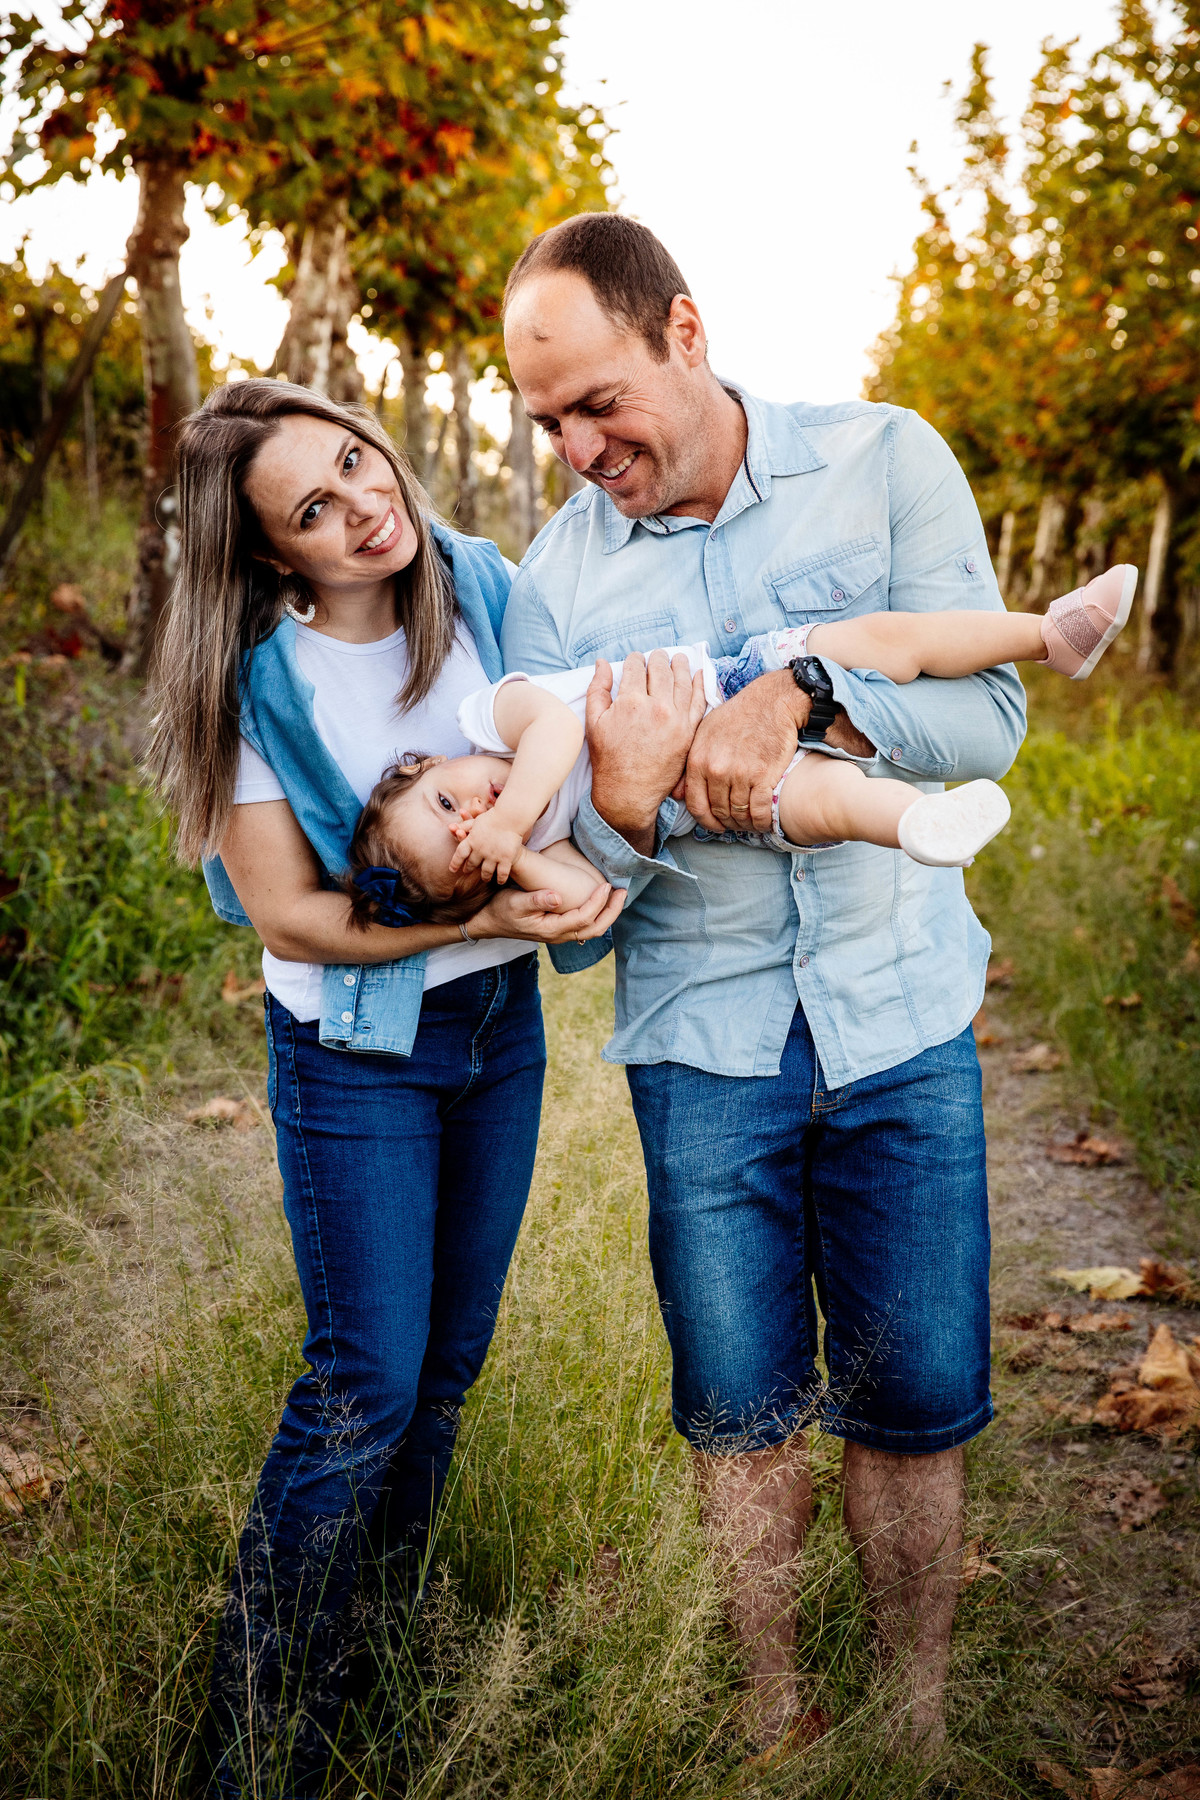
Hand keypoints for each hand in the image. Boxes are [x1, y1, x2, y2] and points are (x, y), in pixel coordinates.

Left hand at [449, 809, 525, 884]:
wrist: (510, 817)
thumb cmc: (493, 817)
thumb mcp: (477, 821)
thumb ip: (465, 826)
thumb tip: (455, 828)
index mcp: (472, 840)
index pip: (460, 854)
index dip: (455, 863)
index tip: (453, 869)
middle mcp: (480, 850)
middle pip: (472, 864)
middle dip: (469, 869)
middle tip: (467, 872)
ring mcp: (493, 856)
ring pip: (486, 872)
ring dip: (484, 877)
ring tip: (485, 879)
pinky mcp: (506, 859)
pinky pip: (502, 874)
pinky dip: (500, 879)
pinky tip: (499, 881)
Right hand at [470, 879, 624, 945]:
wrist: (489, 922)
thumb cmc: (500, 910)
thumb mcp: (514, 902)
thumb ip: (536, 900)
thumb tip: (557, 896)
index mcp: (551, 929)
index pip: (584, 918)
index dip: (598, 902)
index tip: (607, 885)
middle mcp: (559, 935)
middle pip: (596, 928)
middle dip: (612, 911)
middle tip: (622, 892)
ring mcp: (559, 934)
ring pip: (593, 929)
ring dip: (608, 913)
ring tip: (617, 896)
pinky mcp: (559, 929)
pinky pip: (585, 925)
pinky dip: (598, 914)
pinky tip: (602, 901)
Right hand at [585, 651, 707, 854]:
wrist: (629, 793)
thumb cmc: (608, 760)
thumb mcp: (593, 722)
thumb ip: (597, 689)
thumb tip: (602, 663)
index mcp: (630, 702)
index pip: (635, 667)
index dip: (634, 660)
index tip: (635, 660)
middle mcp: (656, 707)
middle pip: (660, 670)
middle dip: (657, 659)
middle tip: (658, 655)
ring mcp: (676, 719)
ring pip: (682, 681)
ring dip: (680, 665)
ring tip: (679, 658)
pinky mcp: (689, 731)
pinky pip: (699, 701)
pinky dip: (700, 684)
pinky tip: (698, 674)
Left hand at [685, 669, 876, 831]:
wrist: (771, 703)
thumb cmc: (738, 716)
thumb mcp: (704, 734)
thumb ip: (690, 765)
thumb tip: (678, 795)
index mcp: (698, 759)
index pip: (695, 804)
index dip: (705, 820)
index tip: (715, 825)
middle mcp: (716, 769)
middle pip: (718, 811)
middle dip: (728, 823)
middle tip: (736, 824)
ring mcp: (739, 773)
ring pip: (739, 813)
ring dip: (745, 824)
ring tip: (750, 823)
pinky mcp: (763, 776)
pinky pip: (759, 811)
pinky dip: (762, 822)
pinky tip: (764, 822)